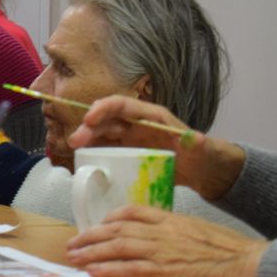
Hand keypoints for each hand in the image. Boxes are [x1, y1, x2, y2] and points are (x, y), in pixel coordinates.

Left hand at [65, 205, 265, 276]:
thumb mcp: (196, 226)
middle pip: (116, 229)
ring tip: (74, 258)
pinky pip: (130, 269)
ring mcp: (160, 250)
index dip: (110, 218)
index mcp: (168, 218)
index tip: (98, 225)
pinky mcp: (164, 271)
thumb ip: (174, 227)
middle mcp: (159, 231)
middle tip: (72, 244)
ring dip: (91, 252)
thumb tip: (160, 234)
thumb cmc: (227, 247)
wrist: (244, 262)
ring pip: (117, 247)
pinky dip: (109, 270)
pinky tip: (93, 272)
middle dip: (90, 236)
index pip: (131, 211)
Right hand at [68, 96, 243, 198]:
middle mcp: (136, 124)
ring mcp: (130, 139)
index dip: (104, 108)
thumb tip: (195, 138)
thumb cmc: (202, 155)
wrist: (202, 171)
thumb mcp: (202, 149)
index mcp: (151, 116)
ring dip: (87, 138)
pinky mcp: (126, 153)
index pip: (122, 105)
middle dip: (89, 126)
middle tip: (75, 141)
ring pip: (102, 133)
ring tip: (74, 148)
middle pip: (107, 119)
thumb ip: (197, 143)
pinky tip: (83, 159)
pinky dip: (92, 151)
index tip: (89, 118)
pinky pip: (105, 149)